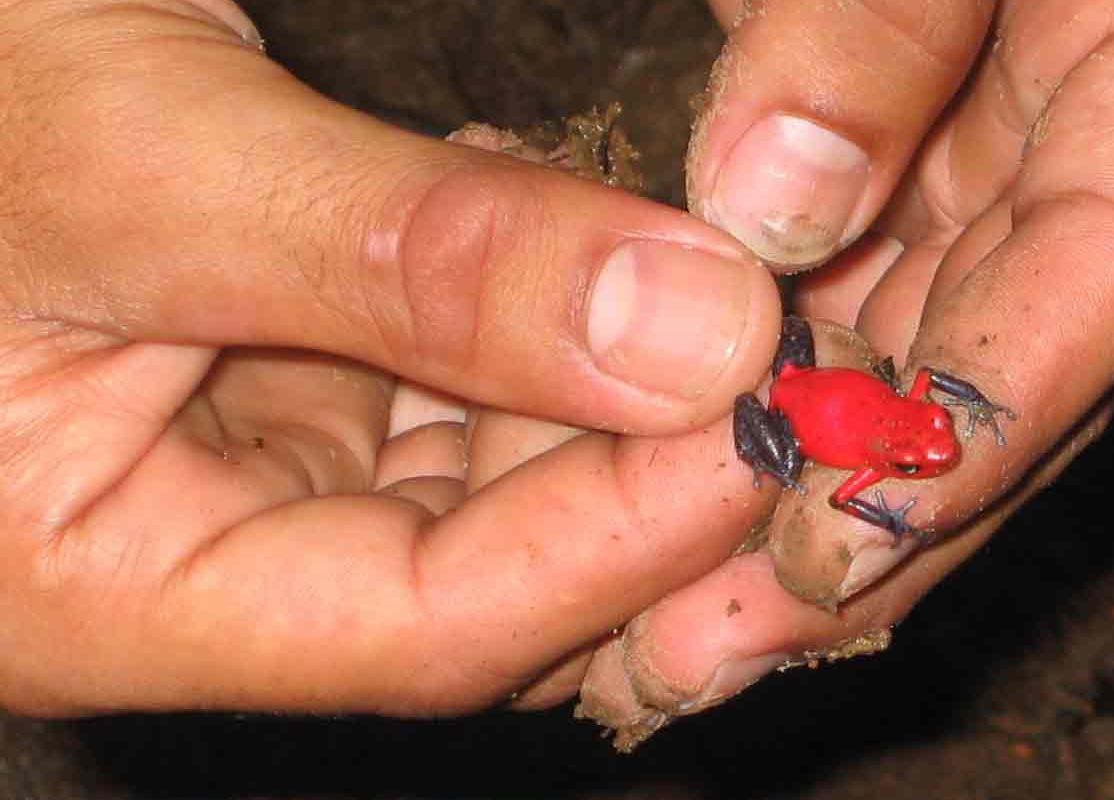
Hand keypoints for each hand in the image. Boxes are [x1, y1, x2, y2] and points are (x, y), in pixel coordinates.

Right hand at [0, 0, 784, 715]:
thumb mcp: (149, 158)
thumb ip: (416, 263)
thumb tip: (695, 335)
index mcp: (105, 587)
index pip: (421, 624)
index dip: (615, 540)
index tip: (767, 425)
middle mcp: (192, 554)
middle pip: (481, 567)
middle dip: (647, 470)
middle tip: (806, 370)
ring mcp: (244, 460)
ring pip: (488, 472)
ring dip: (623, 390)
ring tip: (754, 304)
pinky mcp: (284, 370)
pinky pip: (456, 378)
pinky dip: (552, 319)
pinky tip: (631, 253)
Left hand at [576, 0, 1113, 745]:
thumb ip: (882, 6)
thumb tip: (768, 205)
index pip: (1103, 272)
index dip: (977, 434)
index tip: (827, 556)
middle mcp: (1100, 118)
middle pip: (1004, 366)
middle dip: (866, 529)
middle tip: (704, 655)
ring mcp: (1002, 126)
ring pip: (912, 343)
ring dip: (798, 481)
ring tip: (663, 619)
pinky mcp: (903, 115)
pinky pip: (843, 269)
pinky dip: (761, 376)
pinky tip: (666, 466)